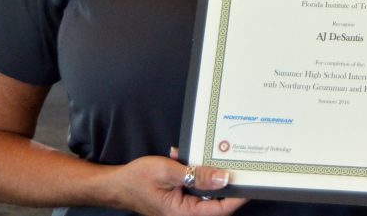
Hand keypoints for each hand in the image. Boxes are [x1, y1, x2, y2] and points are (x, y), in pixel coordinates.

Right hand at [105, 153, 247, 215]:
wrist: (115, 184)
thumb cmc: (136, 179)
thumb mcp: (168, 172)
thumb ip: (197, 175)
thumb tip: (224, 178)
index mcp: (183, 213)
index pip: (220, 209)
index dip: (237, 196)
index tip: (251, 183)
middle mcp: (185, 214)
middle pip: (216, 201)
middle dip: (225, 182)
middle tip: (238, 164)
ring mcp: (182, 207)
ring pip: (206, 192)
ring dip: (206, 174)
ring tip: (206, 155)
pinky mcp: (180, 199)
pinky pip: (195, 187)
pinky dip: (193, 171)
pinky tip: (182, 155)